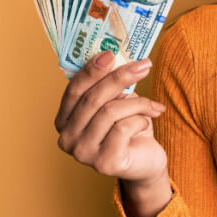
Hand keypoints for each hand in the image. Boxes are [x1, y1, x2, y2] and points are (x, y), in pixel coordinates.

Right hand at [54, 50, 168, 186]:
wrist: (146, 161)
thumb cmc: (129, 129)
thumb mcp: (116, 103)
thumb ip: (108, 86)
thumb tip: (114, 56)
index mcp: (64, 120)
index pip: (74, 90)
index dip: (91, 70)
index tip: (111, 53)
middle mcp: (67, 138)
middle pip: (92, 99)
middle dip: (120, 77)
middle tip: (144, 65)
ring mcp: (83, 153)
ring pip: (110, 111)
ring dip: (138, 103)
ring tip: (152, 106)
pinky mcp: (104, 163)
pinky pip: (124, 128)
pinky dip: (141, 120)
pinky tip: (147, 124)